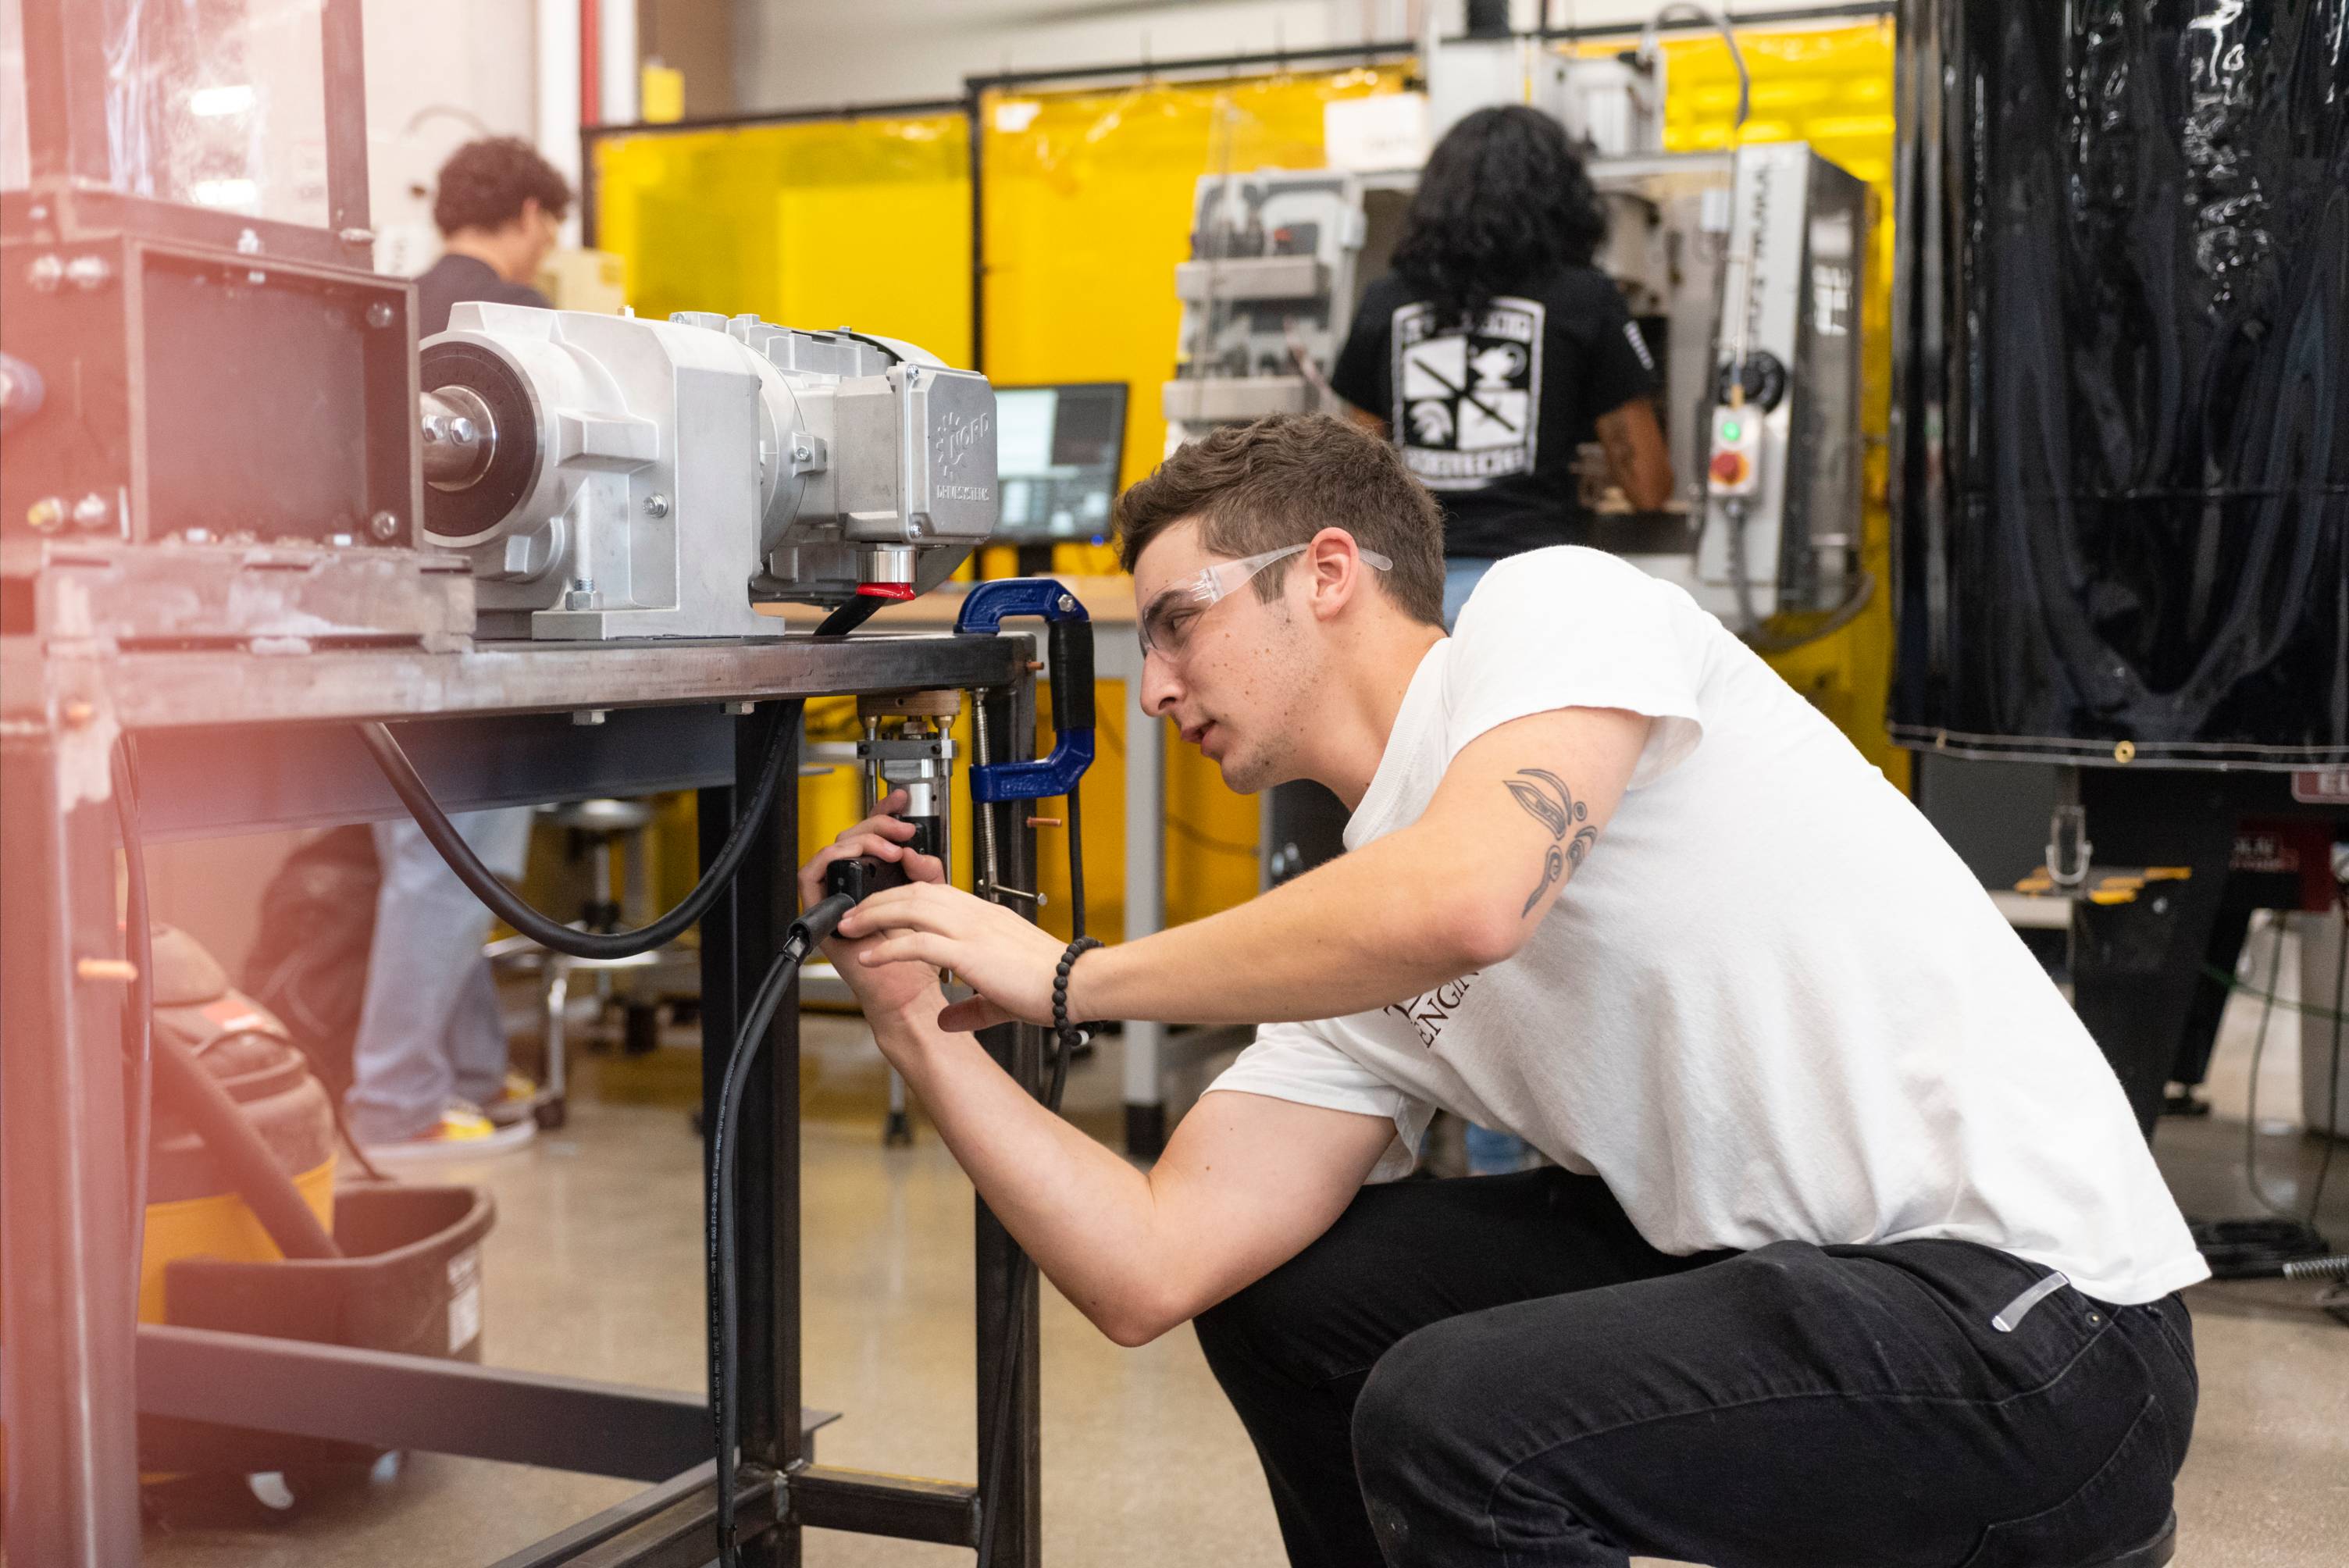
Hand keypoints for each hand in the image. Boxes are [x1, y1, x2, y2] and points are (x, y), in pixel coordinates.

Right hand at [797, 789, 948, 1022]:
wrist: (907, 994)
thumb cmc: (918, 958)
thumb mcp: (931, 902)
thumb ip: (927, 873)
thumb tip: (917, 851)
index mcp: (878, 882)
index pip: (875, 837)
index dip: (884, 812)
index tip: (901, 799)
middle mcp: (854, 887)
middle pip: (852, 837)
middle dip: (877, 824)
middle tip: (901, 830)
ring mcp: (837, 899)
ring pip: (833, 850)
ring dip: (859, 840)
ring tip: (889, 848)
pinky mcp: (822, 912)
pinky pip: (811, 876)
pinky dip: (832, 860)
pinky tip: (861, 860)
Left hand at [834, 880, 1072, 1033]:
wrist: (1078, 985)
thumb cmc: (1052, 985)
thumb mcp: (1001, 995)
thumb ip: (972, 1006)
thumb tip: (948, 1021)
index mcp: (986, 917)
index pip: (935, 893)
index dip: (902, 896)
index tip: (881, 908)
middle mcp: (976, 915)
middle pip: (915, 892)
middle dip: (878, 900)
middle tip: (853, 913)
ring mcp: (972, 929)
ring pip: (911, 907)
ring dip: (874, 915)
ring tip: (850, 927)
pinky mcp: (970, 952)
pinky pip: (919, 943)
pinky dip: (888, 948)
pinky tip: (869, 957)